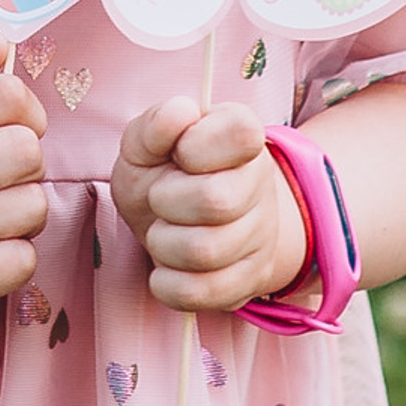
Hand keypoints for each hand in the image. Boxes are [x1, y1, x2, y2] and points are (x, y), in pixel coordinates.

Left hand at [110, 97, 308, 313]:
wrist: (180, 224)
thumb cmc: (160, 173)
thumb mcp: (144, 143)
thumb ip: (155, 124)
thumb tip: (180, 113)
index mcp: (243, 134)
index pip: (241, 134)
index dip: (193, 147)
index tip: (179, 154)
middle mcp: (261, 184)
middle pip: (216, 201)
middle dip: (166, 201)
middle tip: (160, 197)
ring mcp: (260, 237)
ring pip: (207, 252)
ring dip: (163, 243)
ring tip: (163, 230)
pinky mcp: (248, 282)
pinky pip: (204, 293)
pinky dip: (169, 283)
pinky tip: (164, 268)